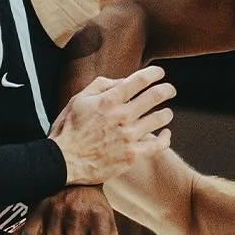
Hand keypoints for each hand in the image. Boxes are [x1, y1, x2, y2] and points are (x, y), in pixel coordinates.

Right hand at [49, 67, 173, 185]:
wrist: (63, 161)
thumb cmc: (69, 129)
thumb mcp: (79, 99)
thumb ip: (101, 86)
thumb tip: (124, 81)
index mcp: (109, 100)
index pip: (139, 80)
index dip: (154, 73)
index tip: (160, 72)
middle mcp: (122, 116)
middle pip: (156, 96)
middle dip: (167, 89)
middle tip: (170, 90)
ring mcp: (129, 136)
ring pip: (160, 119)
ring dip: (166, 113)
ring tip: (166, 113)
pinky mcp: (132, 155)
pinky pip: (158, 145)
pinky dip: (165, 138)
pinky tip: (166, 134)